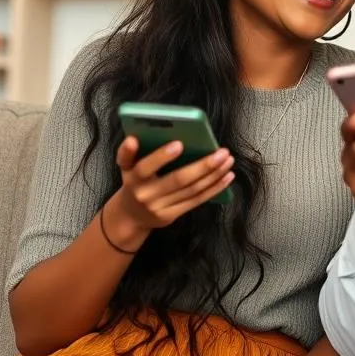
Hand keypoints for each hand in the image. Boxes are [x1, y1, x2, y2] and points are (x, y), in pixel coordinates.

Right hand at [103, 136, 235, 249]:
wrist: (130, 217)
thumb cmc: (134, 183)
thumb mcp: (126, 167)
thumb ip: (128, 153)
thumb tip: (134, 139)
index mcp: (133, 178)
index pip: (145, 167)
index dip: (161, 157)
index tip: (179, 143)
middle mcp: (147, 194)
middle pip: (178, 180)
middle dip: (203, 166)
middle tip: (222, 152)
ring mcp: (160, 207)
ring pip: (192, 190)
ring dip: (214, 175)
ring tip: (228, 161)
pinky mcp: (172, 216)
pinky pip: (197, 200)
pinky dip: (214, 188)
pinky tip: (227, 177)